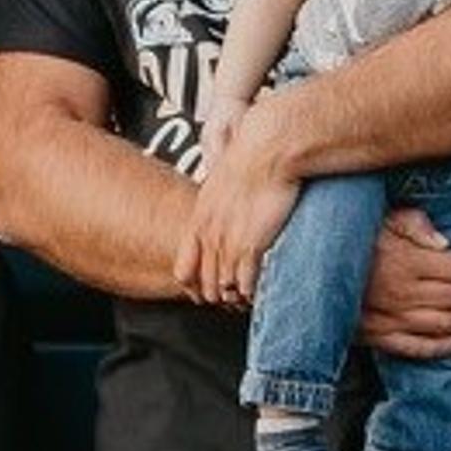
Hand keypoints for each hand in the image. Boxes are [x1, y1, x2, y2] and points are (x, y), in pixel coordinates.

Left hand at [175, 107, 299, 309]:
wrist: (267, 149)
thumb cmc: (252, 159)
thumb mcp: (222, 182)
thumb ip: (218, 203)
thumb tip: (225, 208)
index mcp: (199, 220)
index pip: (183, 270)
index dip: (194, 287)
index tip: (206, 292)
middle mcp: (209, 234)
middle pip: (204, 284)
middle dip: (217, 296)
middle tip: (231, 300)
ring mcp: (228, 242)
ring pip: (224, 287)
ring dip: (235, 297)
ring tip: (246, 299)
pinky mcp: (251, 245)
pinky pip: (246, 283)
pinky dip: (251, 292)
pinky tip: (258, 292)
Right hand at [355, 207, 450, 361]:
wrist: (310, 269)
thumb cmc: (350, 239)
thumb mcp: (382, 217)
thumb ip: (415, 224)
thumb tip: (444, 243)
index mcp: (406, 261)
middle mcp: (402, 292)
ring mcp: (390, 318)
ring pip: (443, 324)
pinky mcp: (377, 336)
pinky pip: (417, 348)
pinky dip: (442, 348)